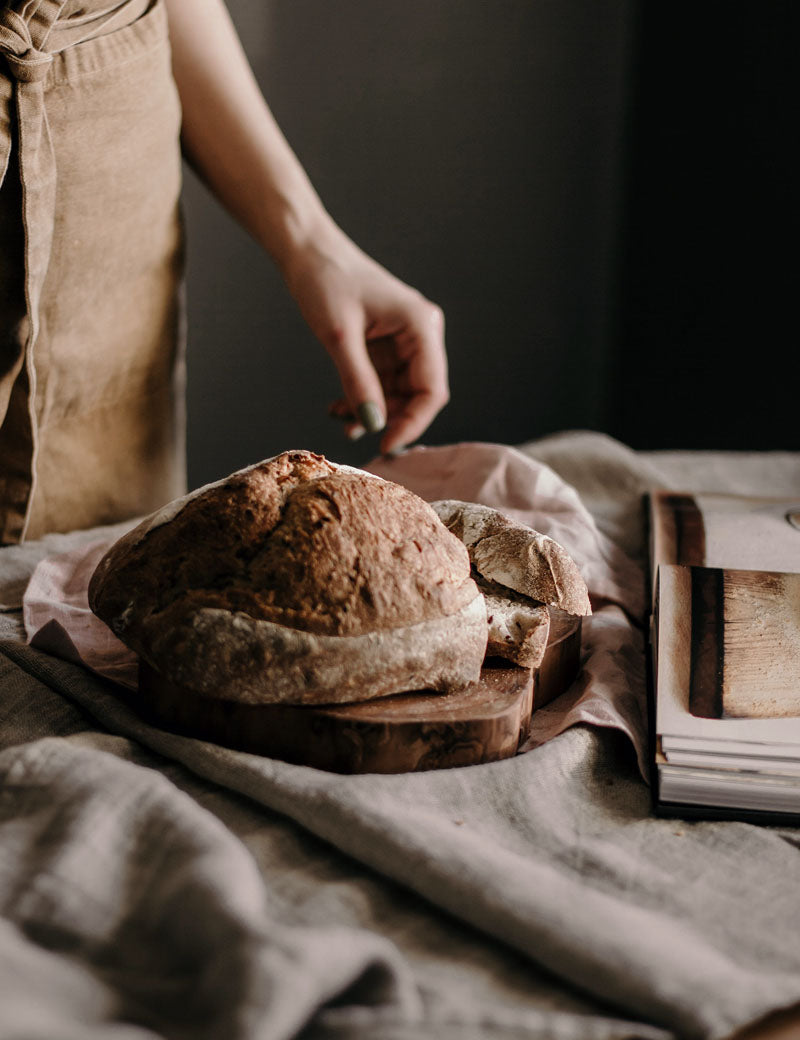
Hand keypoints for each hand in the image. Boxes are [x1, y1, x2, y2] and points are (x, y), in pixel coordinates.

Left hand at [283, 220, 448, 454]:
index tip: (385, 446)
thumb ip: (359, 382)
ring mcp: (404, 339)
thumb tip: (375, 426)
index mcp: (421, 326)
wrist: (307, 251)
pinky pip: (383, 381)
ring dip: (373, 410)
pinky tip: (339, 407)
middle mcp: (420, 333)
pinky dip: (364, 397)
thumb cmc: (325, 281)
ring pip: (399, 392)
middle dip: (390, 418)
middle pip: (419, 394)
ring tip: (339, 417)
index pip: (432, 390)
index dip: (412, 423)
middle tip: (357, 435)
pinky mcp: (386, 344)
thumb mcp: (339, 338)